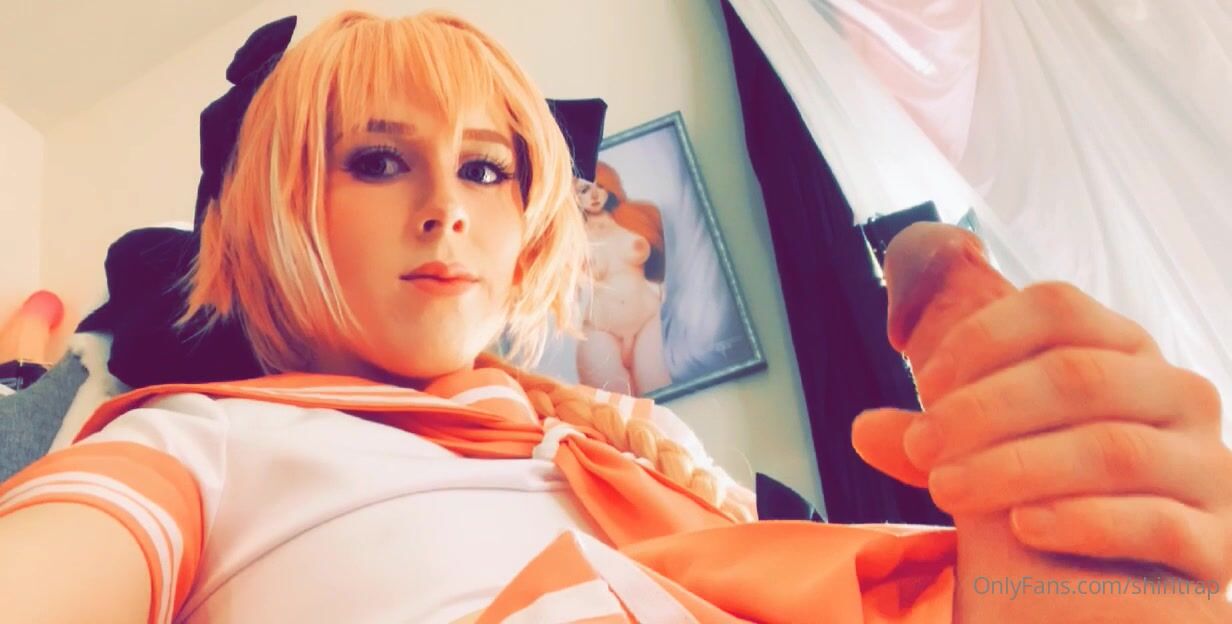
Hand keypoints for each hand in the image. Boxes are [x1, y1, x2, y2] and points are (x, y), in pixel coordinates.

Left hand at [852, 223, 1231, 587]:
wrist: (1140, 572)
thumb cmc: (1058, 489)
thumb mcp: (996, 448)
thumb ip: (939, 433)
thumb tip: (864, 429)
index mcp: (1123, 350)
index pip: (1057, 307)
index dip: (984, 337)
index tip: (925, 382)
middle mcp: (1176, 393)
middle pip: (1076, 375)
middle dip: (983, 410)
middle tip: (921, 445)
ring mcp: (1206, 463)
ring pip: (1111, 449)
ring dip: (1015, 467)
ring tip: (945, 489)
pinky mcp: (1221, 538)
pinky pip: (1158, 523)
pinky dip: (1084, 523)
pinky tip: (1024, 529)